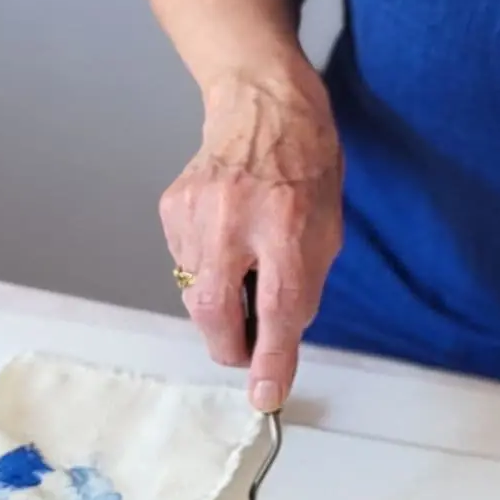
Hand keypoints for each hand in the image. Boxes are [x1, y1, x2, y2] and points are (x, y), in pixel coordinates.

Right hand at [160, 59, 342, 411]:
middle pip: (214, 311)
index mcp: (287, 223)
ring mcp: (196, 211)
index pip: (278, 307)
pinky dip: (206, 267)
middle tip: (246, 350)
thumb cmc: (307, 165)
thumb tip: (277, 342)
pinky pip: (184, 263)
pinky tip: (226, 237)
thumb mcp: (328, 227)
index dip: (271, 359)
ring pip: (196, 291)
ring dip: (221, 299)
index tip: (266, 395)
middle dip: (230, 346)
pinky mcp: (171, 208)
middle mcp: (235, 218)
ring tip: (246, 262)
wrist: (263, 104)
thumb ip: (303, 285)